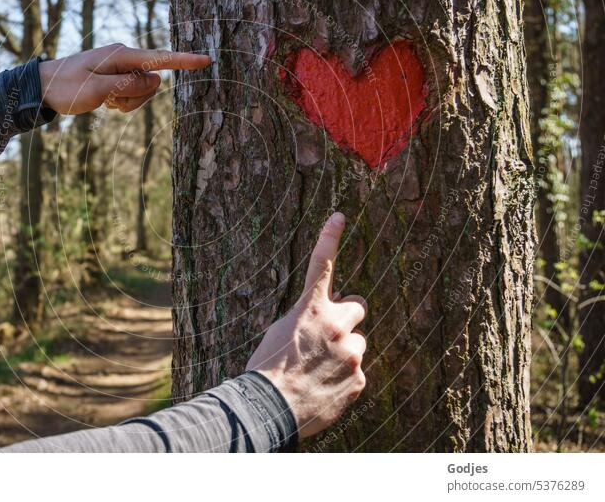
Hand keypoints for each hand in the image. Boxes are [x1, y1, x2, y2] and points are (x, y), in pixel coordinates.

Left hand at [38, 43, 210, 114]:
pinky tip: (105, 102)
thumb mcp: (95, 90)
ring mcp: (122, 67)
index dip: (184, 61)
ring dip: (129, 102)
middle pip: (153, 81)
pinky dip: (123, 101)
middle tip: (112, 104)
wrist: (43, 87)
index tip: (206, 60)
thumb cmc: (66, 88)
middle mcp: (125, 58)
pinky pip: (134, 93)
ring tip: (106, 103)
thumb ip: (127, 86)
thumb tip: (155, 81)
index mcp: (120, 55)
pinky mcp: (118, 76)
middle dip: (138, 98)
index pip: (159, 58)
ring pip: (144, 90)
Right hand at [246, 212, 367, 438]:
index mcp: (311, 310)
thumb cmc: (266, 369)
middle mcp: (336, 326)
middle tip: (329, 333)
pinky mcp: (359, 379)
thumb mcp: (279, 333)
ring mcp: (351, 353)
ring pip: (356, 343)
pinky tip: (323, 388)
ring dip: (343, 350)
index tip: (339, 216)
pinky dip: (343, 377)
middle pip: (357, 307)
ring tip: (319, 370)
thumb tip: (328, 314)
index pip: (321, 265)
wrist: (268, 410)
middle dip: (346, 316)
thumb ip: (306, 318)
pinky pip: (357, 371)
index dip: (329, 237)